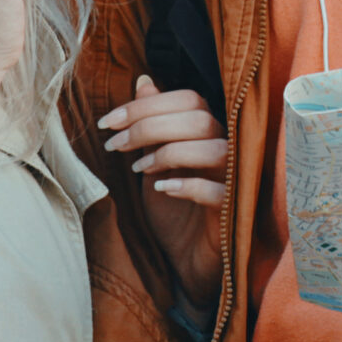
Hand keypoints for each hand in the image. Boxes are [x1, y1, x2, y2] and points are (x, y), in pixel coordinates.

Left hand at [97, 76, 227, 303]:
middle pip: (199, 118)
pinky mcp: (233, 211)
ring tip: (138, 169)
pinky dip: (189, 185)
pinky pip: (220, 191)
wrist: (186, 261)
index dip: (145, 105)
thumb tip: (143, 81)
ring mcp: (234, 180)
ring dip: (169, 153)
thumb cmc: (174, 212)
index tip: (107, 122)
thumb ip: (153, 123)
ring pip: (214, 148)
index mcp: (209, 133)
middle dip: (149, 126)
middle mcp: (227, 150)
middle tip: (114, 145)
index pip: (187, 99)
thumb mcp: (154, 162)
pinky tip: (163, 190)